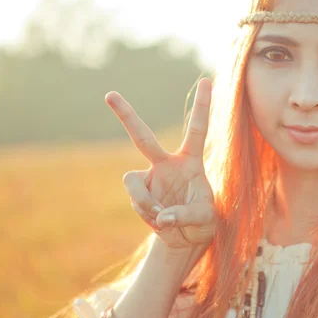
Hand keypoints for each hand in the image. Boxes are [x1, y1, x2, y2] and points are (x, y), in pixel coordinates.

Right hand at [105, 78, 215, 249]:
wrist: (187, 238)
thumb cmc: (203, 220)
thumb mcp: (204, 217)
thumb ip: (185, 215)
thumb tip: (161, 216)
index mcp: (190, 161)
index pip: (196, 129)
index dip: (202, 106)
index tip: (207, 79)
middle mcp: (167, 164)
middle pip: (143, 137)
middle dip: (126, 116)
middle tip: (109, 94)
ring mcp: (150, 178)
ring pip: (132, 181)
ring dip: (144, 202)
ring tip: (162, 216)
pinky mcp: (139, 194)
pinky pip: (136, 200)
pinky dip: (146, 212)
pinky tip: (158, 220)